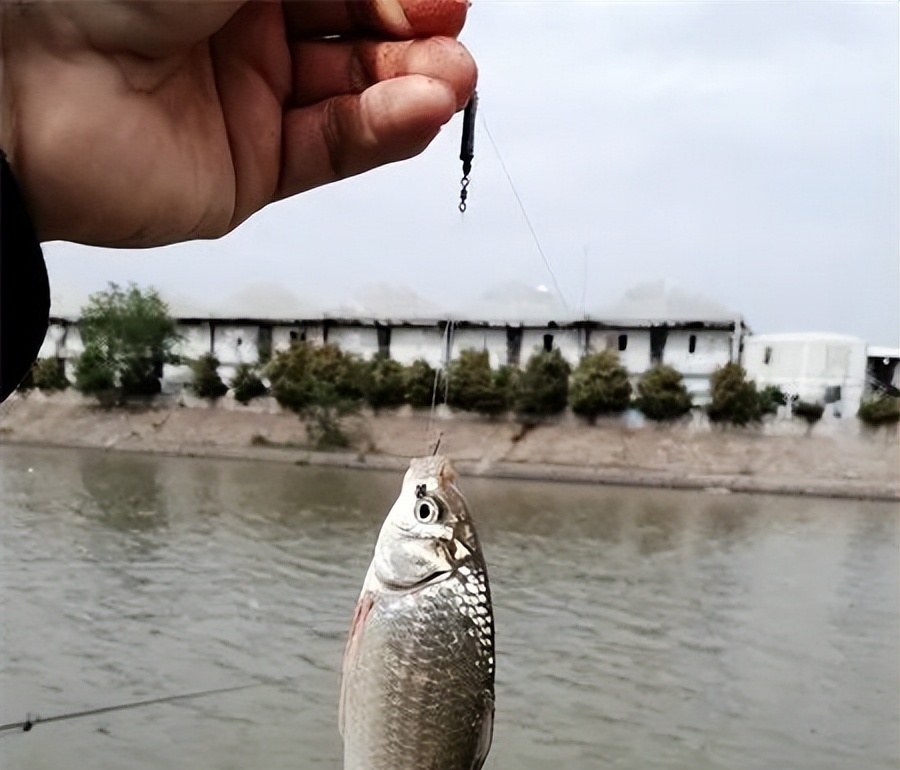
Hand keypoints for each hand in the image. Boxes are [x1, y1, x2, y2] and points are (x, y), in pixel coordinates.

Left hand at [0, 0, 475, 246]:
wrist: (23, 86)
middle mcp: (240, 23)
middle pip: (359, 26)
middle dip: (414, 26)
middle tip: (448, 25)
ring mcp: (247, 98)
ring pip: (355, 93)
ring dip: (412, 83)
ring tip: (451, 78)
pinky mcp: (249, 169)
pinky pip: (332, 149)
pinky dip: (383, 131)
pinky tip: (420, 109)